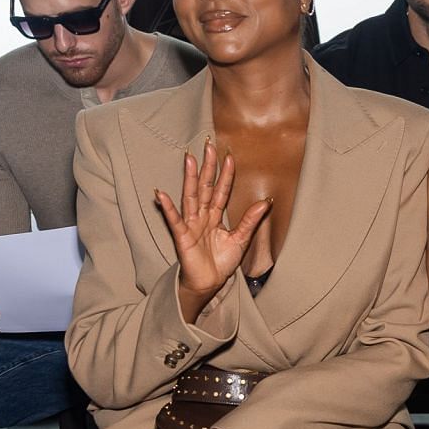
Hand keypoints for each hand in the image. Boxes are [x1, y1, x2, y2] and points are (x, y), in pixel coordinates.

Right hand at [155, 141, 271, 309]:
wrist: (209, 283)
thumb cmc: (221, 262)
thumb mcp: (241, 239)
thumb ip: (251, 219)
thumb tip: (267, 201)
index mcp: (215, 216)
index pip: (221, 191)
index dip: (225, 175)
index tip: (229, 156)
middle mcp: (202, 216)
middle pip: (205, 187)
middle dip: (208, 167)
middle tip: (208, 145)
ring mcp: (191, 224)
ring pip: (191, 197)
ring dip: (190, 179)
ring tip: (189, 160)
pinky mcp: (182, 237)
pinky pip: (175, 220)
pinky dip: (168, 208)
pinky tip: (161, 194)